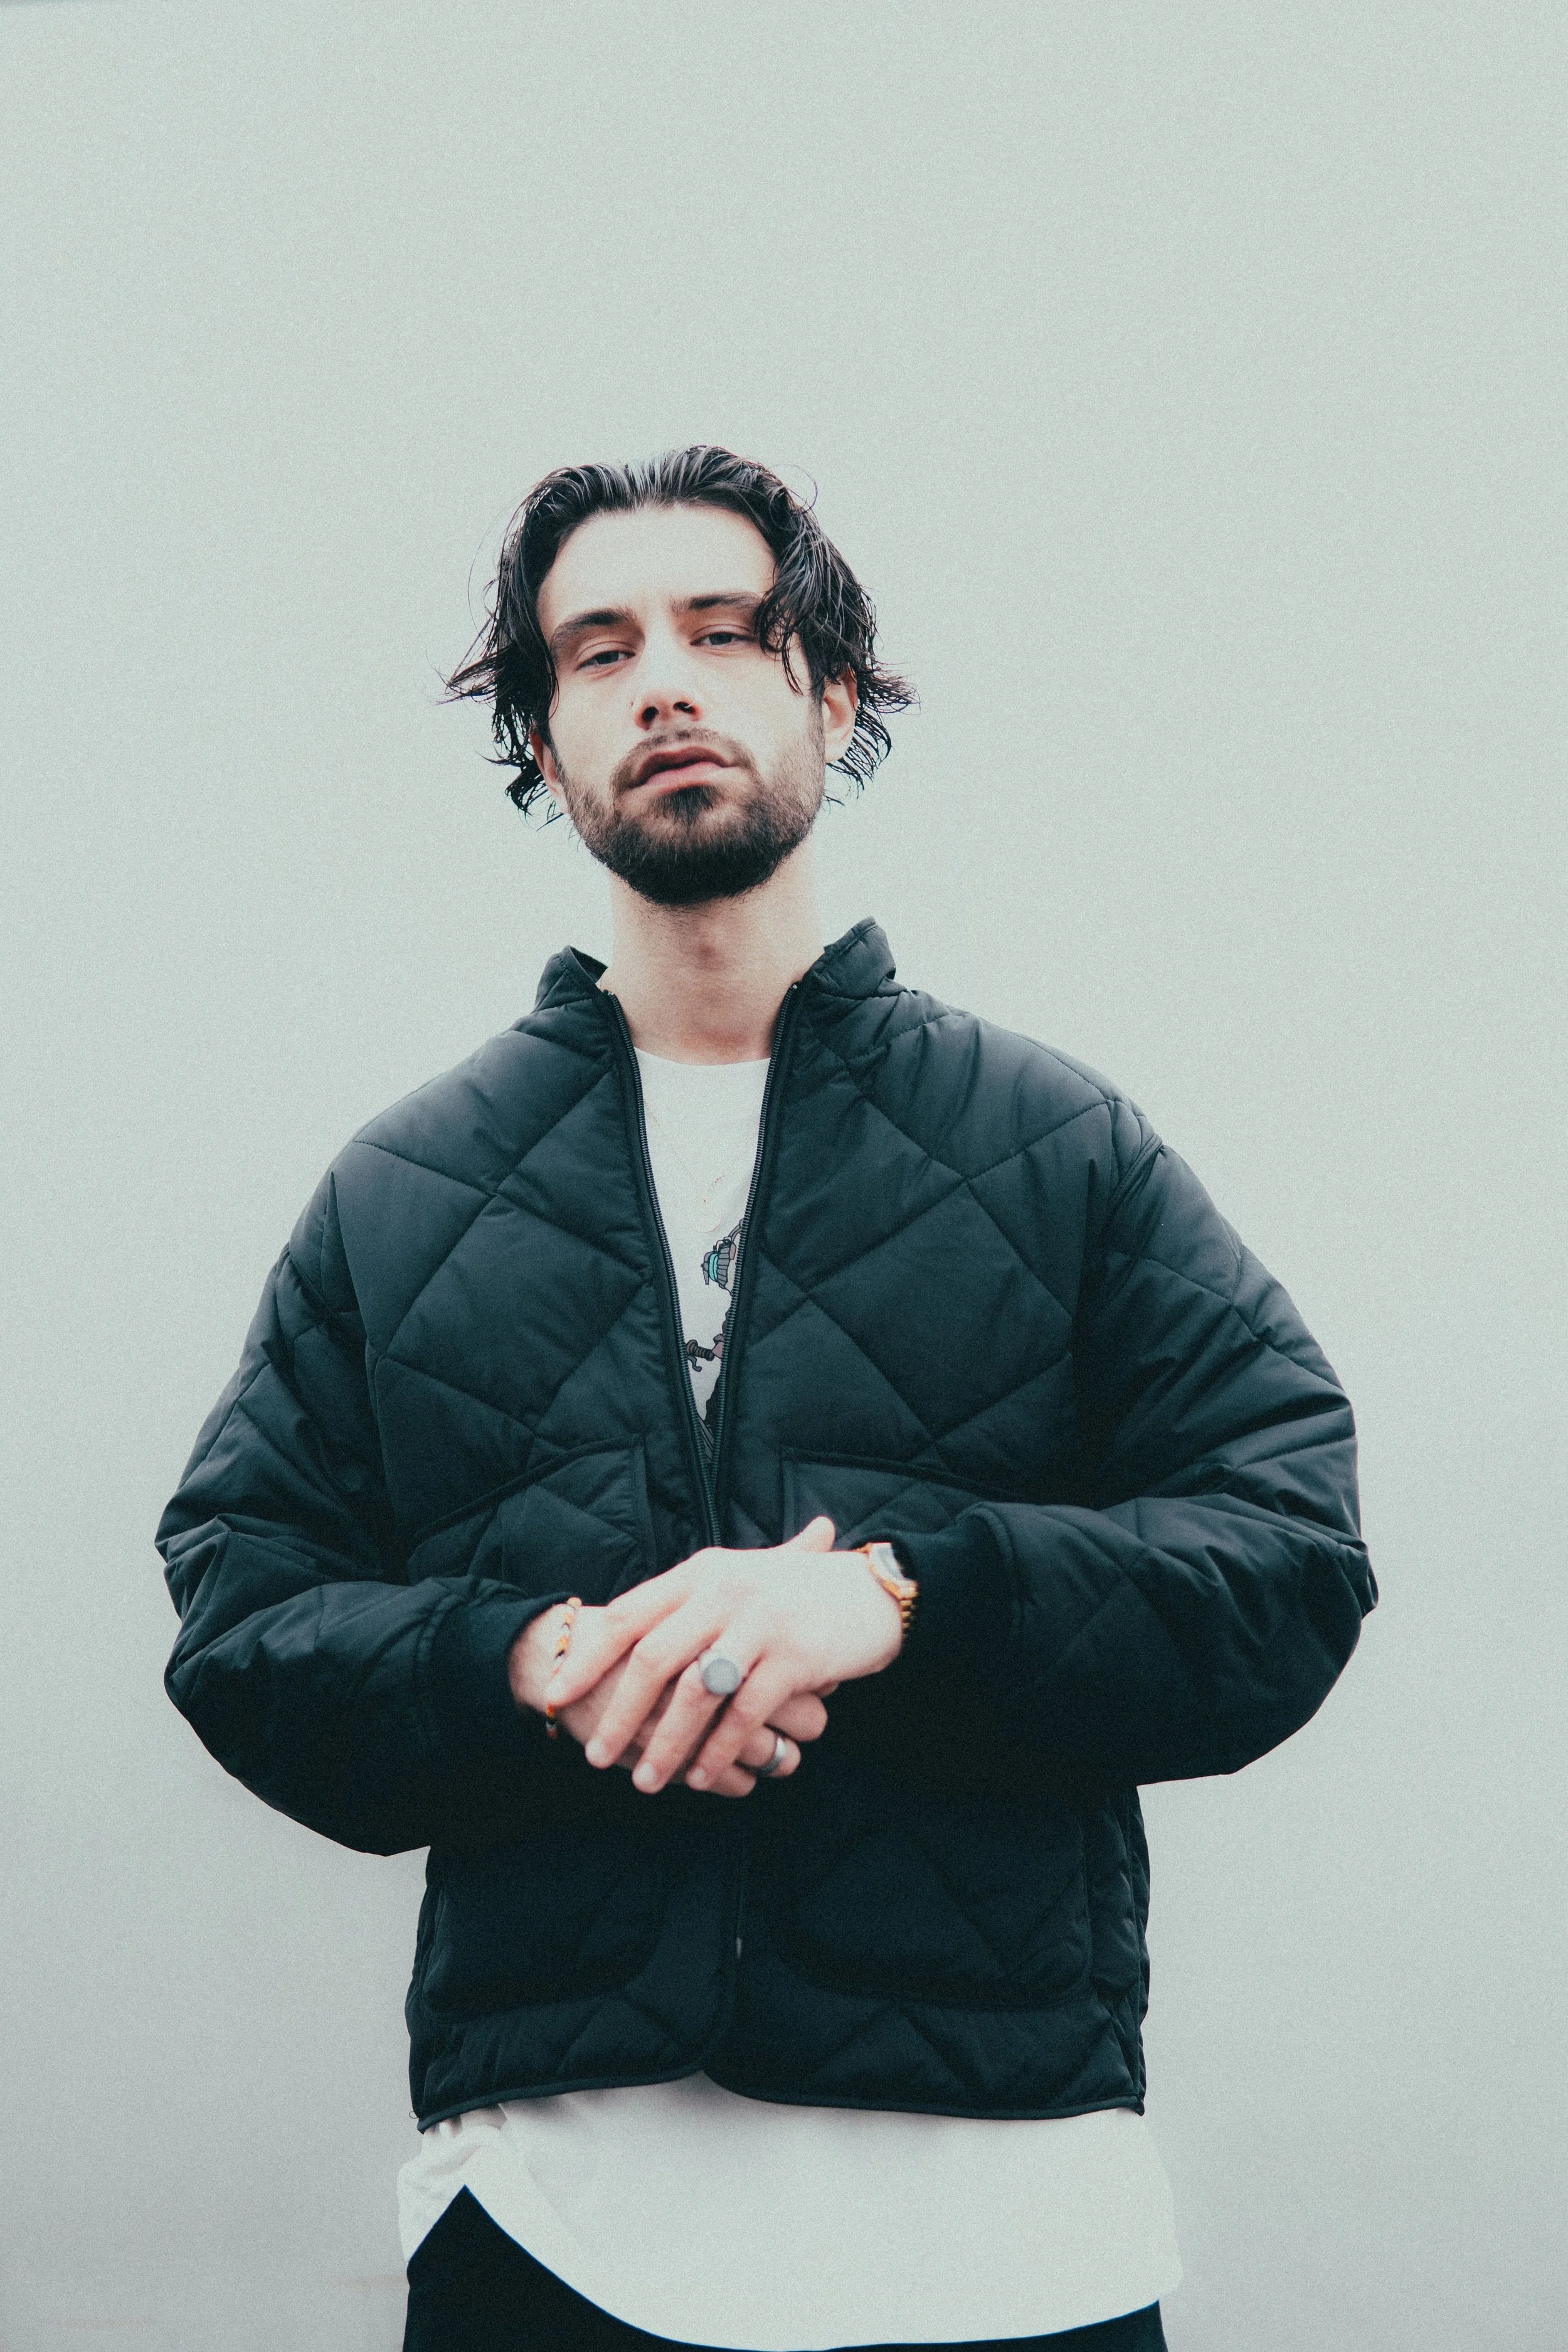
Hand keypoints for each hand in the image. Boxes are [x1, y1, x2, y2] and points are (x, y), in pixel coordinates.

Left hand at [543, 1518, 901, 1795]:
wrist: (877, 1590)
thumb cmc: (801, 1591)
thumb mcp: (740, 1578)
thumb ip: (689, 1600)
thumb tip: (623, 1625)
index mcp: (702, 1572)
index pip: (628, 1616)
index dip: (587, 1658)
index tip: (556, 1696)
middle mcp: (724, 1592)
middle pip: (652, 1658)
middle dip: (619, 1714)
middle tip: (595, 1755)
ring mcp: (760, 1623)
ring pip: (695, 1693)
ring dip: (665, 1744)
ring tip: (646, 1782)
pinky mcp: (795, 1657)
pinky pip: (743, 1713)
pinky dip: (718, 1750)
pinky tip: (702, 1777)